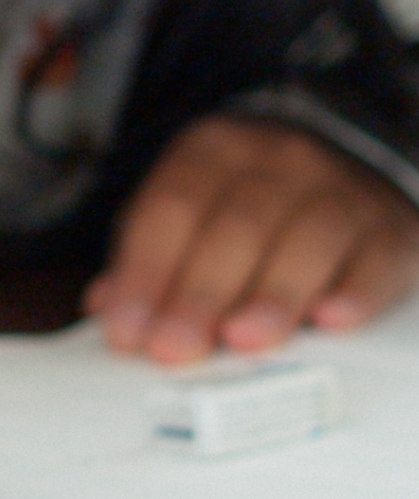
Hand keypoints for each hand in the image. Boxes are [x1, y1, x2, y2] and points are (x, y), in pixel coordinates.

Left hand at [86, 116, 418, 361]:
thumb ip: (148, 261)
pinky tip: (332, 321)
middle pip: (234, 227)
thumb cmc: (241, 207)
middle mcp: (279, 157)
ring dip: (272, 295)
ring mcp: (342, 187)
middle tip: (174, 349)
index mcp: (213, 149)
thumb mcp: (187, 215)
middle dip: (199, 293)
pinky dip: (356, 290)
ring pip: (307, 238)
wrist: (337, 165)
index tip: (128, 333)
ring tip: (243, 341)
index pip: (171, 210)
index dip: (146, 273)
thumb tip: (108, 310)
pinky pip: (377, 257)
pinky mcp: (393, 225)